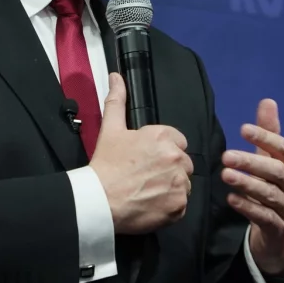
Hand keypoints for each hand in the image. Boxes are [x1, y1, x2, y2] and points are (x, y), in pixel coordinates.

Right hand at [90, 73, 193, 234]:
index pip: (178, 141)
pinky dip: (170, 205)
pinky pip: (181, 204)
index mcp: (162, 137)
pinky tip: (152, 203)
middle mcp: (176, 157)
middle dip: (169, 168)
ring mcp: (179, 182)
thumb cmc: (106, 164)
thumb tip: (116, 77)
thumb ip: (117, 101)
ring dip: (171, 187)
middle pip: (183, 163)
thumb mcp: (110, 129)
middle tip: (146, 176)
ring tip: (148, 191)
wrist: (100, 200)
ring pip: (183, 183)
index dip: (163, 150)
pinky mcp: (179, 205)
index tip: (147, 160)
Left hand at [222, 99, 283, 276]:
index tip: (243, 129)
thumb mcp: (272, 163)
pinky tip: (231, 199)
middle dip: (251, 162)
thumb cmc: (274, 192)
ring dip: (247, 184)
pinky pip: (264, 216)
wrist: (282, 238)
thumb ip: (269, 135)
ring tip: (225, 175)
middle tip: (226, 156)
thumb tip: (268, 101)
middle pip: (275, 171)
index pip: (282, 149)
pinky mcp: (279, 228)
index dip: (265, 137)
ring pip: (269, 194)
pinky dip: (248, 207)